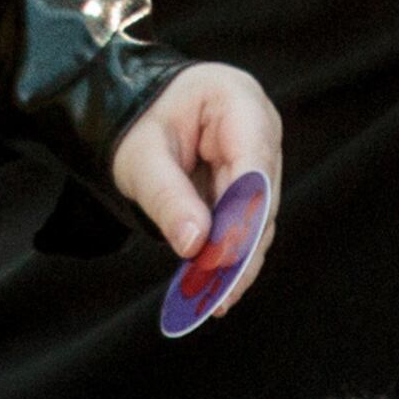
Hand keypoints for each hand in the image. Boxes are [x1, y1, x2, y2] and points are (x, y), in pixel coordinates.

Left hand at [110, 61, 281, 305]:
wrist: (137, 113)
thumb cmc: (139, 123)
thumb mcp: (142, 157)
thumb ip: (167, 196)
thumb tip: (196, 244)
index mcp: (237, 99)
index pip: (253, 162)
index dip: (244, 214)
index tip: (225, 257)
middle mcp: (260, 126)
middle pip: (261, 196)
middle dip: (239, 246)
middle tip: (218, 293)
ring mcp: (260, 155)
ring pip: (259, 216)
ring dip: (237, 259)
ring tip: (214, 299)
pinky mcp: (252, 183)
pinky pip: (245, 223)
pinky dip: (229, 254)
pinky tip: (215, 287)